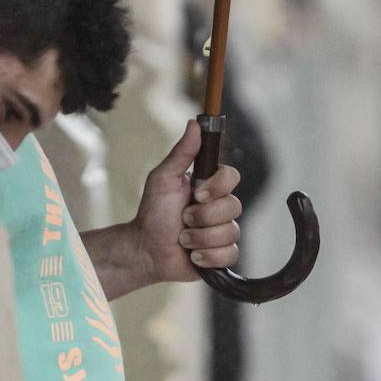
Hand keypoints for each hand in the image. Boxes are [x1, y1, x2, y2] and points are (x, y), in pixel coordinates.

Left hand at [135, 121, 242, 282]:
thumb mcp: (163, 179)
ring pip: (229, 232)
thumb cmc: (153, 214)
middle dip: (202, 217)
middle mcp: (221, 207)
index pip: (232, 176)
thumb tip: (194, 123)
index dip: (218, 186)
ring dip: (199, 238)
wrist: (147, 250)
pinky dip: (206, 256)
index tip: (197, 193)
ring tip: (183, 239)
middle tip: (182, 220)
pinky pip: (229, 254)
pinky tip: (192, 256)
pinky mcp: (224, 255)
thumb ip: (182, 153)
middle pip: (234, 206)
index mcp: (210, 186)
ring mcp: (224, 231)